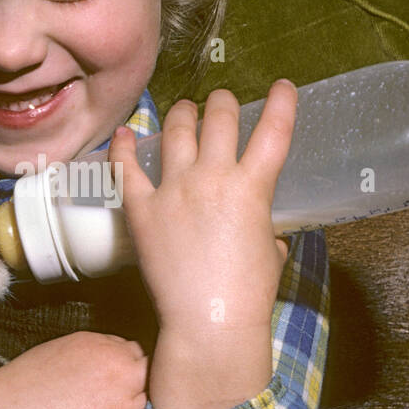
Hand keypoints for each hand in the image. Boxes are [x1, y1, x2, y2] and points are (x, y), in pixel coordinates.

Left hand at [108, 80, 297, 408]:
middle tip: (222, 103)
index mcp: (253, 188)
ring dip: (182, 113)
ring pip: (176, 130)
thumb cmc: (248, 296)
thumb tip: (268, 236)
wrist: (208, 322)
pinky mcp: (141, 208)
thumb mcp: (271, 256)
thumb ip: (268, 234)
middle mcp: (213, 178)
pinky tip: (125, 133)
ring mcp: (173, 190)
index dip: (282, 103)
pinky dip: (124, 145)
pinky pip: (126, 167)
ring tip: (184, 110)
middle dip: (223, 103)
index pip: (274, 132)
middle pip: (219, 118)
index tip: (284, 86)